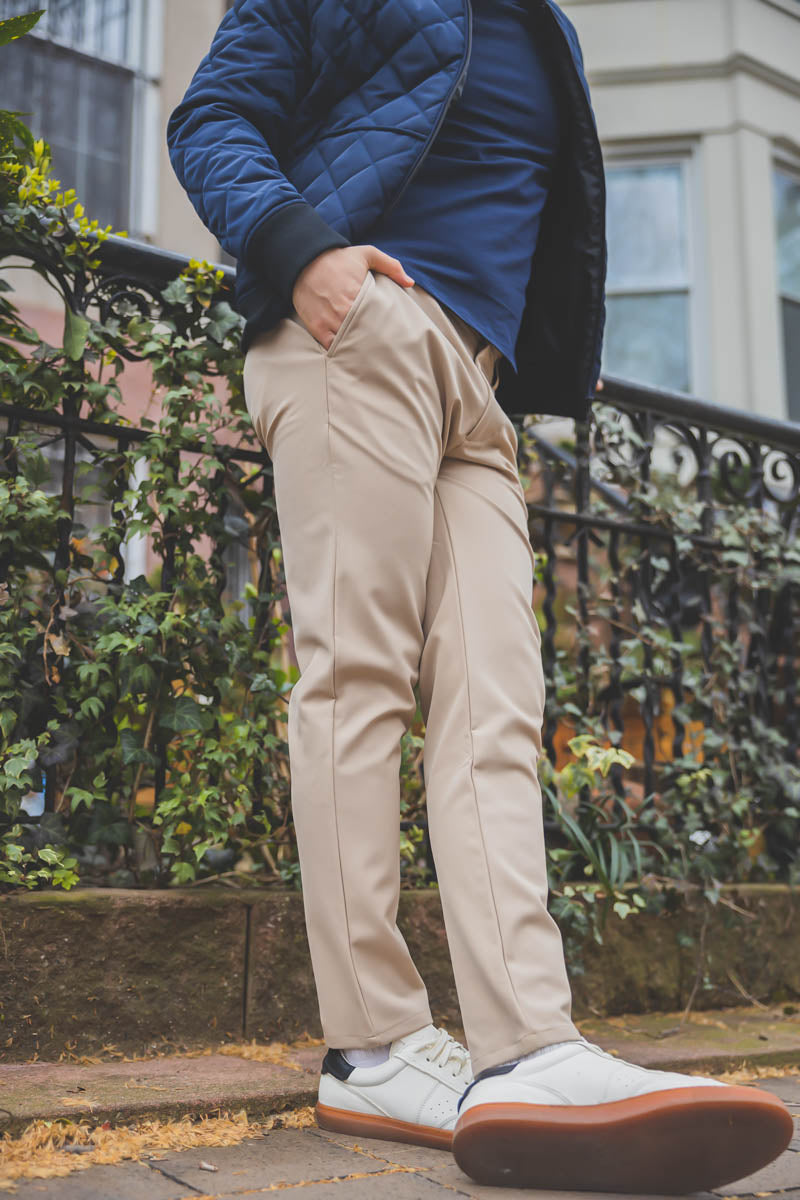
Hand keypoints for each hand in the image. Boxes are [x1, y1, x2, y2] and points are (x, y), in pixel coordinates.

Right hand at [291, 245, 414, 350]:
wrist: (304, 260)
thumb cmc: (337, 259)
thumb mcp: (367, 254)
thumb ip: (391, 266)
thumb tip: (409, 282)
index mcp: (359, 295)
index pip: (377, 319)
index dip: (385, 329)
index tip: (392, 334)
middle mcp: (344, 311)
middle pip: (364, 335)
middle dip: (374, 342)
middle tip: (384, 349)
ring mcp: (329, 321)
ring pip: (348, 343)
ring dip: (358, 348)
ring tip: (370, 354)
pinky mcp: (317, 327)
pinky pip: (331, 346)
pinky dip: (340, 351)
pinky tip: (349, 353)